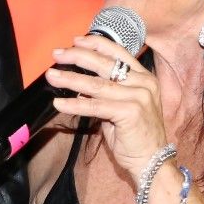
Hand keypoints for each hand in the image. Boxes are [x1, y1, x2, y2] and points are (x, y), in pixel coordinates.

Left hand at [46, 35, 171, 185]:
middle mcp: (143, 83)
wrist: (152, 161)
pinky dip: (74, 105)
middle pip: (104, 63)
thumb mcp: (123, 106)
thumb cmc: (135, 136)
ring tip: (52, 76)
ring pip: (96, 84)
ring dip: (70, 79)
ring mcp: (138, 97)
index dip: (95, 44)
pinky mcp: (130, 112)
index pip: (118, 52)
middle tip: (57, 54)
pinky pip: (95, 106)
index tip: (75, 41)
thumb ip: (107, 92)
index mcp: (144, 77)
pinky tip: (59, 104)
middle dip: (77, 57)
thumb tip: (80, 85)